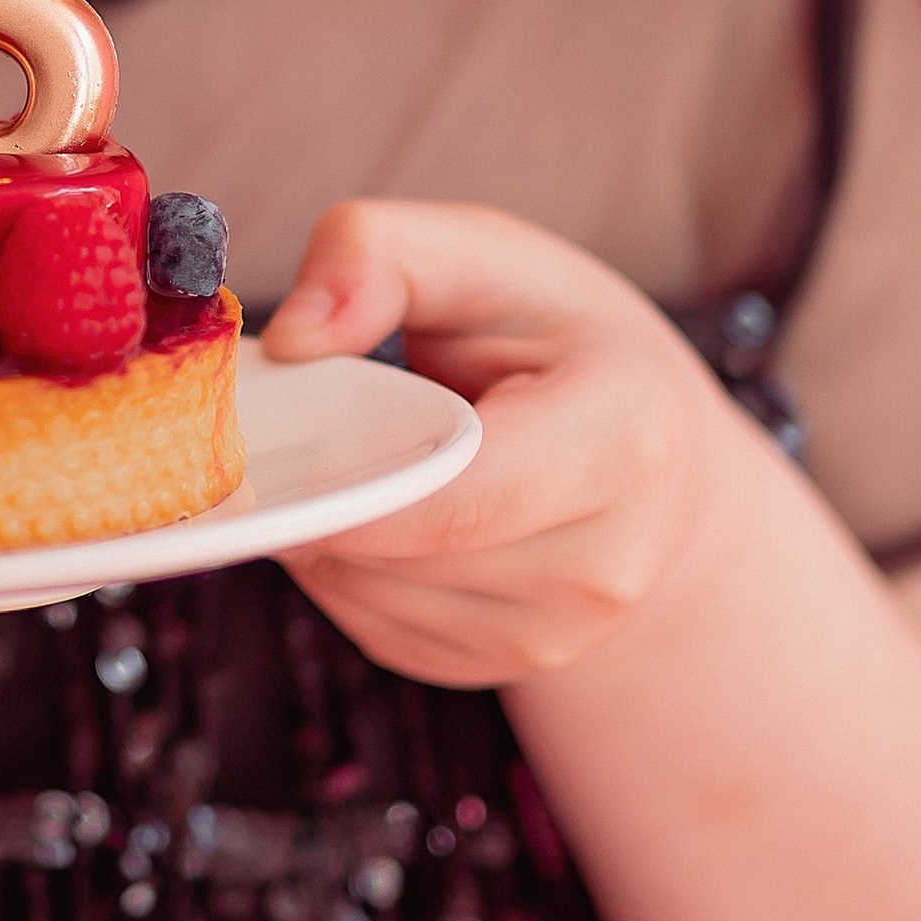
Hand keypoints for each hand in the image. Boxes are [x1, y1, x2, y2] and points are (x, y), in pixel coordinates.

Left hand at [263, 199, 749, 688]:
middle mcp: (611, 560)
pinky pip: (381, 630)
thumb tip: (292, 339)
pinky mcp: (510, 665)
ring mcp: (564, 632)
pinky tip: (373, 513)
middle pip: (404, 555)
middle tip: (277, 435)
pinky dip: (346, 575)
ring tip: (347, 460)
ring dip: (324, 537)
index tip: (260, 446)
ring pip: (378, 600)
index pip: (458, 497)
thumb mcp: (485, 257)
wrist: (660, 459)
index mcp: (624, 439)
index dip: (345, 481)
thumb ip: (376, 255)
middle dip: (319, 496)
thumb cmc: (563, 342)